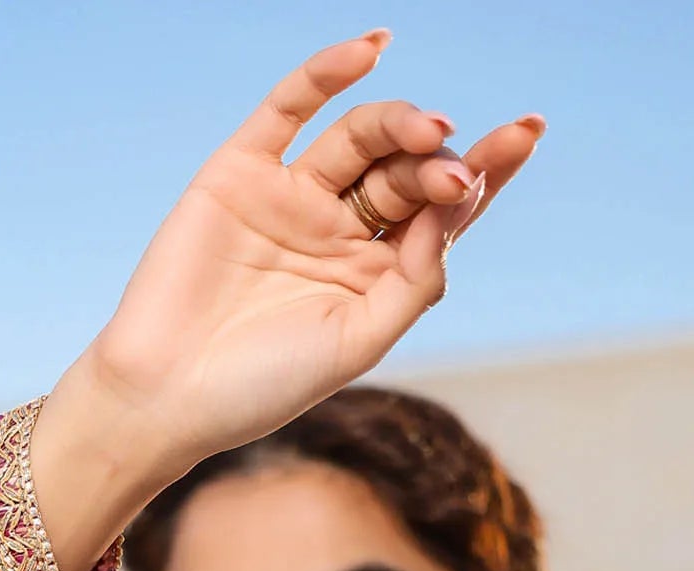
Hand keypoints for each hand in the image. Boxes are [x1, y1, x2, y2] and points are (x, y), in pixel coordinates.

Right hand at [88, 30, 542, 467]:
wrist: (167, 395)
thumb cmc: (263, 386)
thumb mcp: (358, 341)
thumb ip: (413, 278)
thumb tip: (456, 201)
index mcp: (375, 275)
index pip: (442, 211)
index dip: (486, 171)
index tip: (526, 132)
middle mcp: (338, 229)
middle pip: (407, 170)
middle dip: (438, 160)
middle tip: (454, 166)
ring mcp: (290, 197)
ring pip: (359, 137)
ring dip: (399, 122)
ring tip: (429, 129)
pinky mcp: (239, 172)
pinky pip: (288, 108)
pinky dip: (327, 73)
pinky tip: (372, 51)